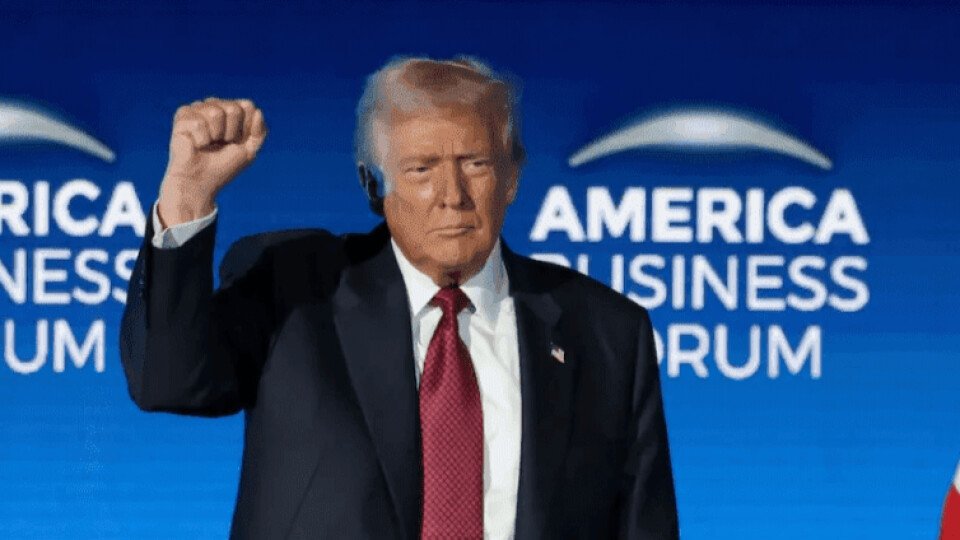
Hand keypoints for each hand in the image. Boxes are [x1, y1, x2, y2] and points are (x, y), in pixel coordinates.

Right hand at [158, 98, 266, 226]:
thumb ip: (259, 132)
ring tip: (208, 144)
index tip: (236, 142)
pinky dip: (201, 140)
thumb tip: (258, 111)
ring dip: (215, 136)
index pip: (247, 106)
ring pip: (215, 112)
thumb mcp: (249, 151)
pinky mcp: (182, 117)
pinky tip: (196, 144)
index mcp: (230, 109)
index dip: (245, 129)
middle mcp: (213, 105)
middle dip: (231, 132)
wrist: (201, 182)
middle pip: (233, 108)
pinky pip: (199, 123)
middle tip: (220, 144)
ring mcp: (197, 109)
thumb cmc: (223, 166)